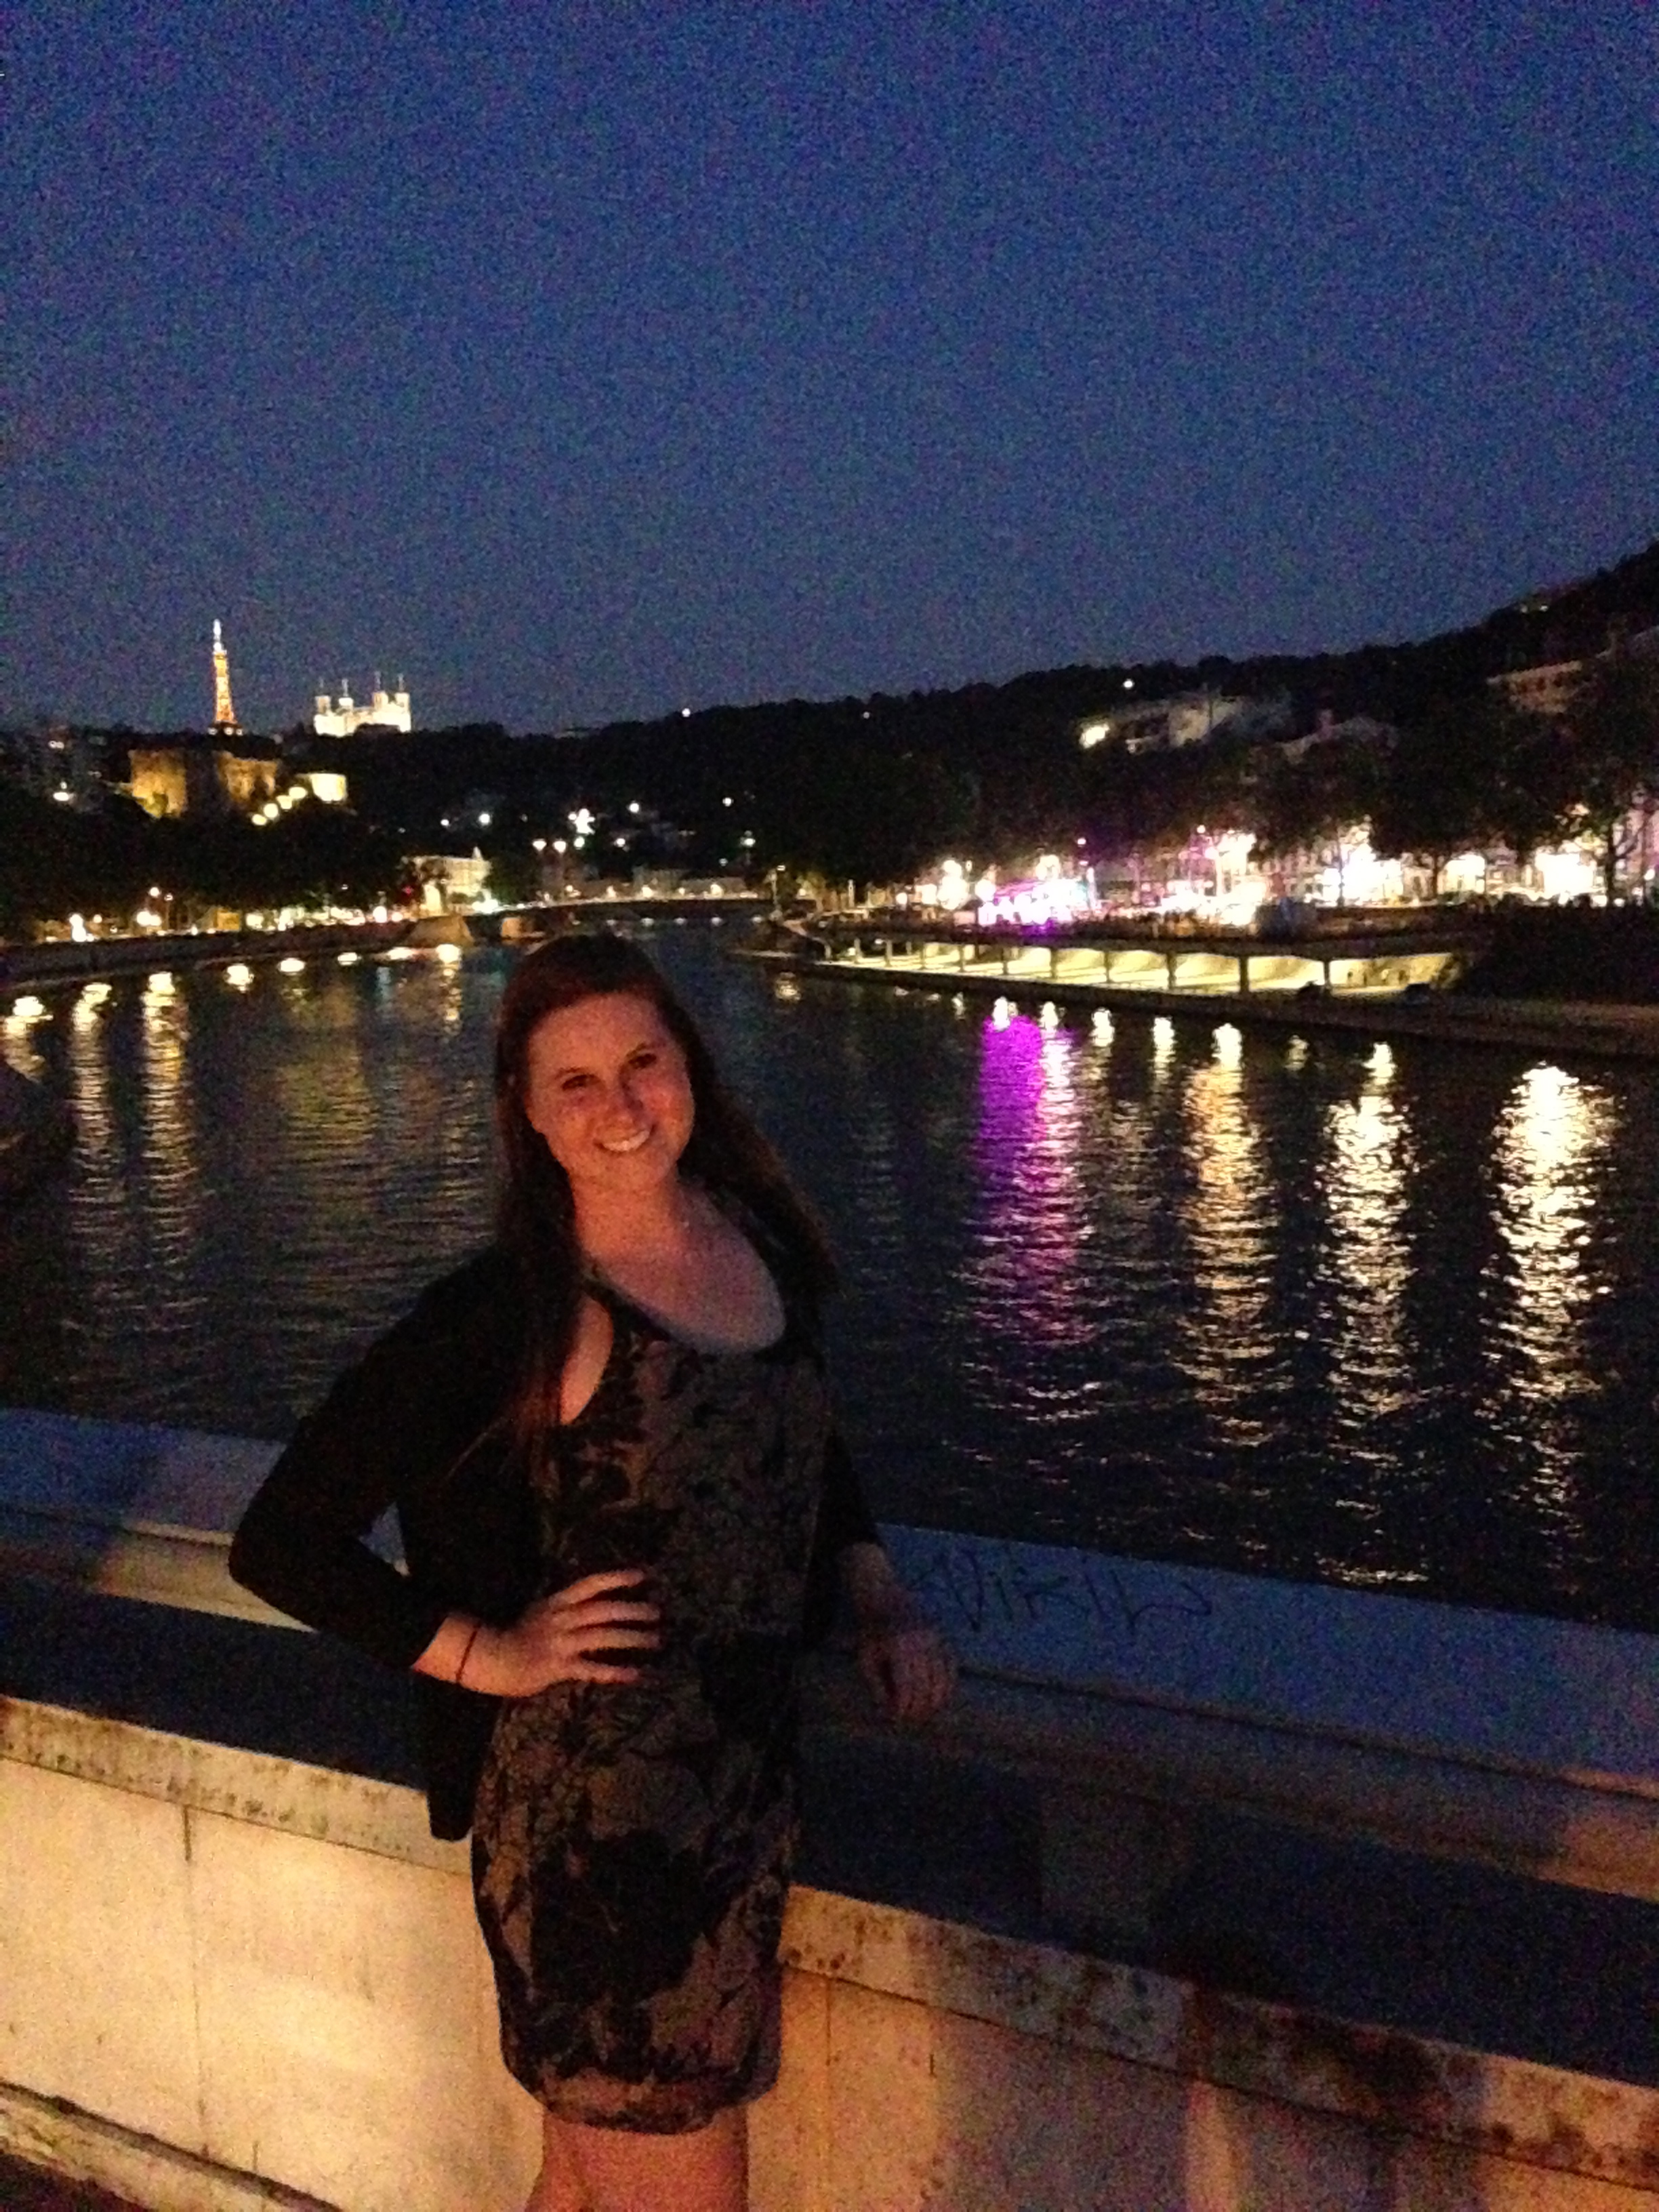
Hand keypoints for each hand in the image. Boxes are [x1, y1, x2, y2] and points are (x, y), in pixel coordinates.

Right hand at [471, 1569, 660, 1697]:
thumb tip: (594, 1601)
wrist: (492, 1658)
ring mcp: (560, 1642)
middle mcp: (562, 1618)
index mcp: (558, 1602)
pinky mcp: (558, 1667)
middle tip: (657, 1612)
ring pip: (602, 1636)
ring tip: (654, 1640)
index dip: (616, 1578)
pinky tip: (634, 1674)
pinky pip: (592, 1668)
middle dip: (632, 1610)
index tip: (642, 1576)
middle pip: (603, 1609)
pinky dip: (615, 1671)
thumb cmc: (518, 1635)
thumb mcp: (541, 1611)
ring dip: (632, 1638)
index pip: (591, 1583)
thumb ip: (567, 1607)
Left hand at [857, 1614, 956, 1724]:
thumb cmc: (874, 1635)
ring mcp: (937, 1641)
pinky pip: (952, 1670)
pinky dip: (947, 1688)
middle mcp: (921, 1643)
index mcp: (899, 1647)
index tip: (898, 1718)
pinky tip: (938, 1700)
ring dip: (935, 1702)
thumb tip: (890, 1712)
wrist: (889, 1602)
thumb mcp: (867, 1659)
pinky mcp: (945, 1640)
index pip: (907, 1687)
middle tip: (912, 1720)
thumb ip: (876, 1686)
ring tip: (924, 1713)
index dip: (904, 1707)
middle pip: (926, 1687)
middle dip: (919, 1708)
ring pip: (943, 1681)